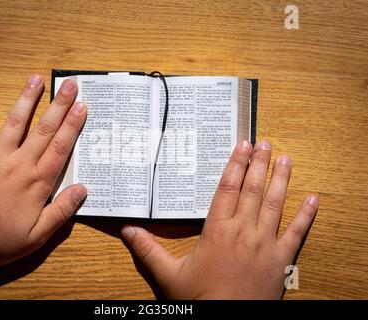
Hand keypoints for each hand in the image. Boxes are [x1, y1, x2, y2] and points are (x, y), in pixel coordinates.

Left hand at [0, 75, 86, 283]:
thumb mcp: (37, 235)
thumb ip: (61, 211)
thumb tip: (82, 189)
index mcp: (37, 182)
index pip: (60, 148)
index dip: (73, 126)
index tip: (83, 106)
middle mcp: (19, 163)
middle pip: (44, 129)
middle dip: (59, 105)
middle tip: (70, 84)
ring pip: (16, 122)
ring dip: (27, 99)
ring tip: (37, 79)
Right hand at [121, 140, 317, 298]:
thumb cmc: (200, 298)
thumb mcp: (169, 274)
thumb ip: (147, 250)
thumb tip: (126, 230)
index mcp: (217, 230)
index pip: (227, 188)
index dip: (235, 164)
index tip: (242, 145)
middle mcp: (243, 231)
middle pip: (252, 190)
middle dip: (258, 164)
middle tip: (264, 142)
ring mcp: (265, 244)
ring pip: (275, 204)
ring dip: (280, 179)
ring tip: (284, 159)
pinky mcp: (281, 260)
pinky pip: (297, 233)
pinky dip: (306, 215)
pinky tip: (313, 198)